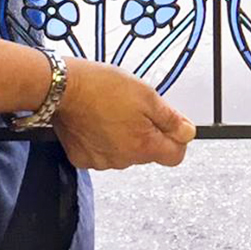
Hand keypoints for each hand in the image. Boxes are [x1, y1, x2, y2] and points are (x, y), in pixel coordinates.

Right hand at [51, 58, 194, 170]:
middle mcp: (123, 160)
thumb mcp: (146, 95)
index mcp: (143, 146)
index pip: (175, 156)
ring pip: (123, 153)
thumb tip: (188, 133)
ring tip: (111, 112)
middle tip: (134, 109)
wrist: (62, 88)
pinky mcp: (81, 158)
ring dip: (123, 136)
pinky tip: (95, 121)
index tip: (170, 124)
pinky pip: (101, 153)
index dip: (176, 139)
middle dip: (146, 133)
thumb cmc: (102, 87)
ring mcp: (101, 162)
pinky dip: (101, 140)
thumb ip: (170, 119)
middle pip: (147, 152)